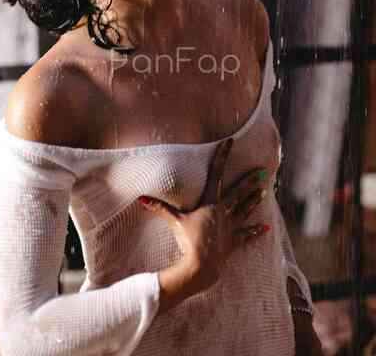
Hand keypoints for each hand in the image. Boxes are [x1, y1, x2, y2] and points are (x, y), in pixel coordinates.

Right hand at [139, 137, 269, 298]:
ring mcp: (230, 227)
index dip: (222, 156)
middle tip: (262, 172)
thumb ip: (159, 208)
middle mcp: (223, 211)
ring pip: (244, 210)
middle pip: (238, 193)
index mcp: (210, 202)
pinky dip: (255, 232)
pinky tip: (266, 228)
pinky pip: (246, 235)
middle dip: (250, 182)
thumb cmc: (188, 241)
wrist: (200, 266)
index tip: (230, 142)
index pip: (216, 173)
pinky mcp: (232, 242)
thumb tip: (140, 198)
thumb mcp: (174, 221)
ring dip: (254, 201)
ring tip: (264, 192)